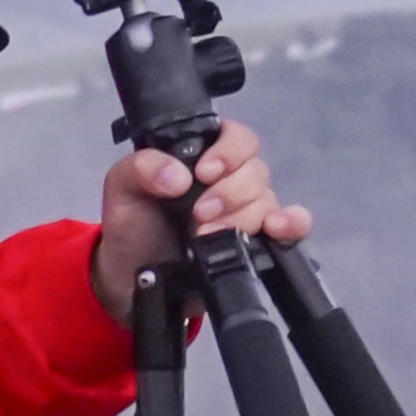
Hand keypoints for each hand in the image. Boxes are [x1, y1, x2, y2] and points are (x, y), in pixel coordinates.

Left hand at [91, 118, 302, 305]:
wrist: (133, 279)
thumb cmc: (131, 226)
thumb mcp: (122, 188)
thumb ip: (141, 167)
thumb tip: (178, 177)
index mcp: (203, 156)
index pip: (238, 137)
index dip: (228, 151)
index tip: (204, 173)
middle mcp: (232, 180)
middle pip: (256, 171)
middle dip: (228, 193)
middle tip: (199, 215)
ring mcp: (248, 211)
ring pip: (268, 200)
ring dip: (240, 218)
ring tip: (207, 236)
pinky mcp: (259, 243)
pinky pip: (293, 228)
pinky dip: (292, 224)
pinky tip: (275, 229)